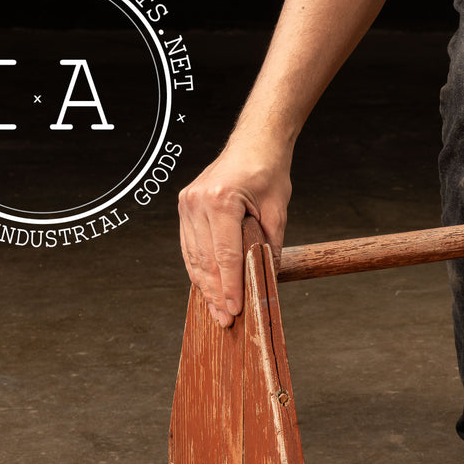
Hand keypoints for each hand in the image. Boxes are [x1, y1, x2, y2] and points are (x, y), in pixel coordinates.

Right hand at [177, 138, 291, 327]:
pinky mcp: (185, 206)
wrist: (255, 144)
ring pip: (193, 256)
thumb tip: (265, 282)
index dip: (230, 287)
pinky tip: (206, 287)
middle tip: (225, 320)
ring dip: (204, 286)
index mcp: (221, 201)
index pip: (225, 256)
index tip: (235, 310)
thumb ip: (269, 248)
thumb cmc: (269, 173)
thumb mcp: (277, 212)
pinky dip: (197, 268)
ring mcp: (187, 203)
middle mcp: (197, 203)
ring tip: (215, 310)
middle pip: (205, 260)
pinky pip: (190, 245)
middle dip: (215, 293)